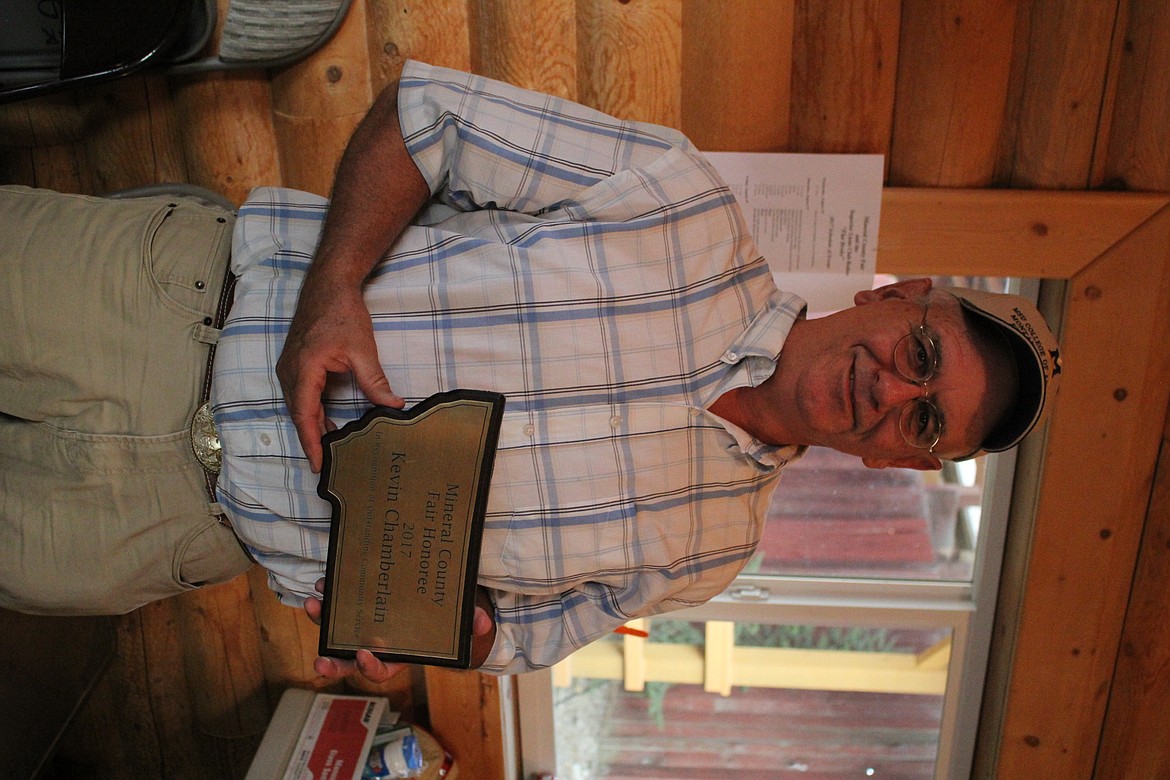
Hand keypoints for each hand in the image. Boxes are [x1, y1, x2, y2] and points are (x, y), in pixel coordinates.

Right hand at [276, 279, 402, 471]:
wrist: (328, 287)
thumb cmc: (342, 313)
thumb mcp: (362, 350)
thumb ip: (375, 382)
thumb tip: (394, 406)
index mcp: (303, 370)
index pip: (305, 416)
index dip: (312, 443)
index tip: (319, 465)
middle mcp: (290, 372)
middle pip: (300, 415)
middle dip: (313, 440)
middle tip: (330, 465)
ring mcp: (289, 369)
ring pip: (300, 407)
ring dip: (313, 427)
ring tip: (332, 449)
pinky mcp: (295, 366)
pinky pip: (301, 396)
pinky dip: (313, 412)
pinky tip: (328, 423)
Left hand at [303, 580, 496, 682]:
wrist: (447, 602)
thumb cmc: (452, 618)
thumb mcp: (465, 621)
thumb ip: (473, 623)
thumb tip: (482, 622)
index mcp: (402, 653)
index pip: (384, 669)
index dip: (371, 667)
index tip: (362, 655)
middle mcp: (380, 643)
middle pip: (350, 661)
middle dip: (333, 664)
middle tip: (320, 661)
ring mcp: (366, 625)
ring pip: (337, 632)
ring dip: (322, 621)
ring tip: (313, 604)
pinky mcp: (360, 605)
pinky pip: (339, 607)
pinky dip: (330, 597)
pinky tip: (323, 583)